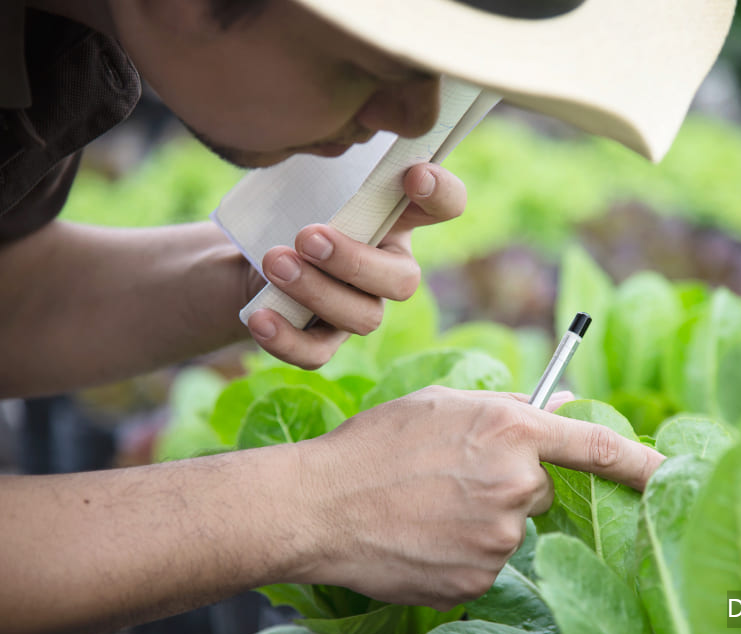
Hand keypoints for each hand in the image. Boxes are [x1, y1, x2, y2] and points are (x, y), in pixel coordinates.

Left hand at [244, 163, 465, 368]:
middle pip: (404, 281)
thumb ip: (334, 159)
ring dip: (318, 291)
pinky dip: (288, 339)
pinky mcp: (323, 341)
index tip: (413, 176)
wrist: (246, 253)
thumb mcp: (312, 173)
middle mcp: (388, 268)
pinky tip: (259, 316)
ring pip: (364, 318)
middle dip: (357, 261)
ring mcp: (359, 308)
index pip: (445, 205)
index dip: (441, 194)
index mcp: (398, 218)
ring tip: (274, 263)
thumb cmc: (291, 204)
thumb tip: (333, 124)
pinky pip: (317, 354)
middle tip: (308, 237)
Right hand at [289, 387, 664, 609]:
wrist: (319, 505)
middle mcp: (516, 484)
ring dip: (483, 517)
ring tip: (427, 505)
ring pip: (512, 526)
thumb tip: (561, 407)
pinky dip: (463, 550)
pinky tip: (424, 535)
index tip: (671, 471)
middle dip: (510, 480)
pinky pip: (487, 561)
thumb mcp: (443, 404)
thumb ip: (510, 407)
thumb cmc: (376, 443)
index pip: (598, 446)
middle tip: (454, 475)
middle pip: (542, 488)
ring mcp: (499, 538)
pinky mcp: (478, 579)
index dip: (641, 459)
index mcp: (512, 431)